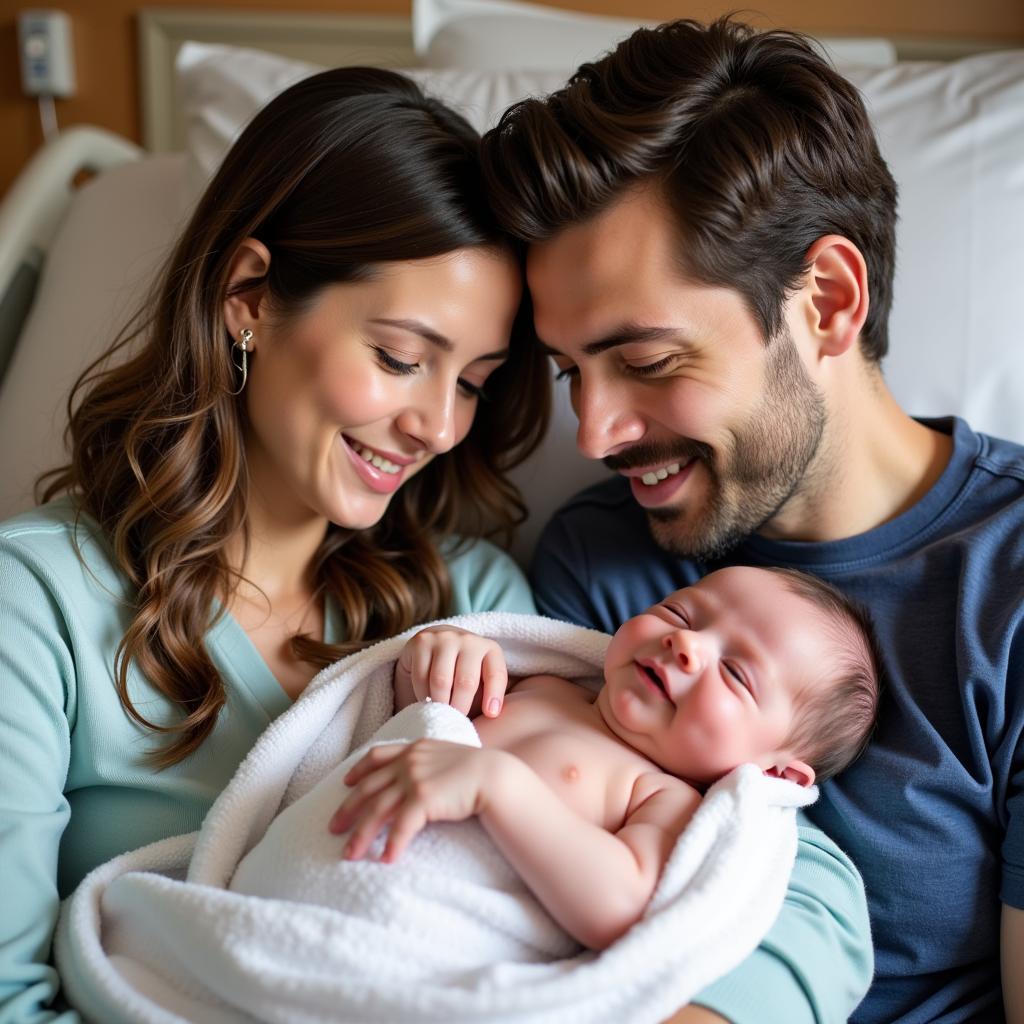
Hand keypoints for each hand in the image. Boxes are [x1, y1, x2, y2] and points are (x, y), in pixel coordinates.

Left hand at [329, 740, 502, 861]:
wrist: (495, 776)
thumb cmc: (477, 770)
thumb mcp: (446, 757)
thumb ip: (428, 762)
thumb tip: (420, 777)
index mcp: (414, 748)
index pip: (377, 756)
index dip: (358, 770)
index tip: (346, 782)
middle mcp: (409, 761)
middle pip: (369, 788)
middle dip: (348, 810)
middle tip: (333, 828)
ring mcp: (414, 779)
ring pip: (377, 810)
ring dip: (361, 835)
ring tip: (349, 856)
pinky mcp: (423, 798)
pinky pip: (400, 826)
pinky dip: (391, 844)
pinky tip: (386, 860)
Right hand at [396, 626, 507, 715]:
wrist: (435, 645)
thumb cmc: (462, 673)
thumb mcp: (481, 681)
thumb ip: (486, 698)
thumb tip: (487, 718)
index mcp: (490, 649)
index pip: (495, 674)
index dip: (494, 695)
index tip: (491, 715)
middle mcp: (468, 640)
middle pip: (465, 681)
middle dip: (460, 706)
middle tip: (456, 720)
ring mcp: (444, 638)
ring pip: (440, 680)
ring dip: (439, 703)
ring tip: (440, 712)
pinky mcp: (421, 641)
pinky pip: (421, 676)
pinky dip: (422, 694)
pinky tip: (426, 699)